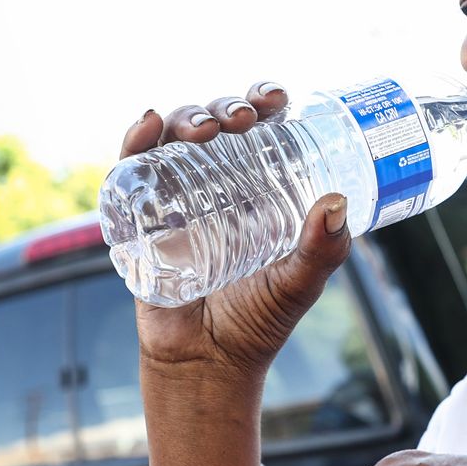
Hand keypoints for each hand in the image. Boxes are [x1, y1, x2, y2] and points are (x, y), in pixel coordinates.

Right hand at [118, 81, 351, 384]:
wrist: (207, 365)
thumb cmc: (257, 323)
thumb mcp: (300, 283)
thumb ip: (324, 251)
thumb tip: (337, 202)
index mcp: (253, 187)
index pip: (256, 128)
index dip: (262, 102)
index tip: (275, 100)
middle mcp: (211, 184)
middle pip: (213, 123)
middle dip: (225, 107)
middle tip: (243, 119)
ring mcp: (171, 198)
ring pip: (173, 137)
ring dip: (187, 116)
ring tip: (206, 128)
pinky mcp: (136, 218)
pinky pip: (129, 169)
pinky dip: (135, 139)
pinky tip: (148, 125)